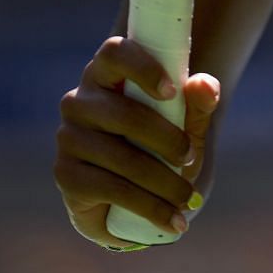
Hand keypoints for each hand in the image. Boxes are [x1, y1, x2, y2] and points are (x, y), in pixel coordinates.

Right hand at [53, 36, 220, 248]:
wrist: (135, 191)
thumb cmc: (161, 142)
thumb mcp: (185, 123)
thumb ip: (199, 101)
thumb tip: (206, 85)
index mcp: (106, 73)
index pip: (115, 52)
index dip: (142, 68)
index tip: (172, 91)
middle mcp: (80, 101)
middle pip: (123, 114)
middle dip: (166, 139)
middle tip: (191, 156)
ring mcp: (69, 137)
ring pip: (120, 156)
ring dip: (162, 181)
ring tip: (189, 196)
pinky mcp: (66, 175)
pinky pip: (110, 188)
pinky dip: (149, 207)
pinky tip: (173, 220)